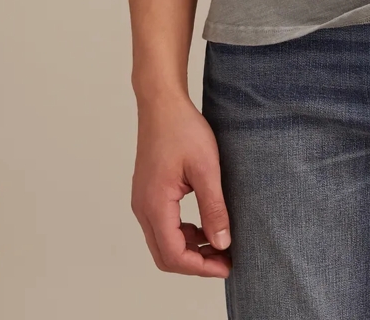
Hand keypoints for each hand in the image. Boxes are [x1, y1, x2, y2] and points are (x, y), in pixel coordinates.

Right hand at [131, 92, 231, 276]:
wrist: (162, 103)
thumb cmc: (182, 128)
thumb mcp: (206, 168)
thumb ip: (214, 207)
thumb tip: (223, 243)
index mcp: (155, 203)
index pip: (174, 254)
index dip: (201, 267)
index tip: (226, 265)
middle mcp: (143, 208)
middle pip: (165, 256)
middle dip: (195, 263)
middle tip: (224, 260)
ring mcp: (142, 201)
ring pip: (162, 243)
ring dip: (189, 249)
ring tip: (219, 244)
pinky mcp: (147, 194)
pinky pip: (162, 227)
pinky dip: (182, 235)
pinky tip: (203, 226)